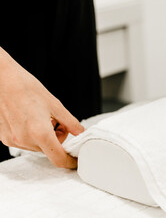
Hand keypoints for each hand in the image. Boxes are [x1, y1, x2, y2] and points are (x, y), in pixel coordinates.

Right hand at [0, 47, 83, 168]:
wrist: (3, 80)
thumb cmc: (26, 88)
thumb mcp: (55, 104)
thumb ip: (70, 122)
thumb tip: (81, 132)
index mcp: (40, 132)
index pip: (58, 158)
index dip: (69, 161)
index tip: (75, 160)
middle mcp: (25, 140)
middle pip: (49, 150)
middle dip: (58, 138)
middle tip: (57, 121)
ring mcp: (13, 140)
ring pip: (38, 147)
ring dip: (45, 137)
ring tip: (42, 117)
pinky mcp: (6, 138)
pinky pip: (26, 142)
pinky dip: (33, 135)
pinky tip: (31, 119)